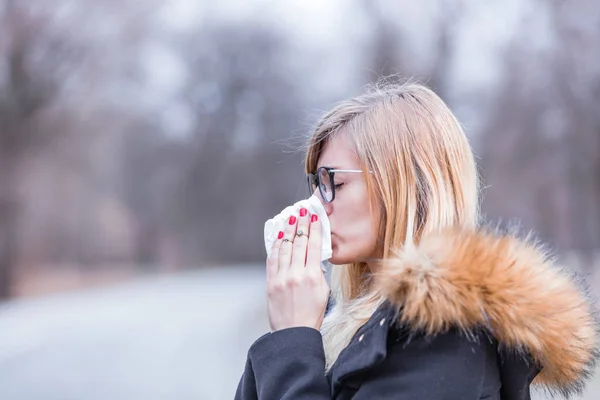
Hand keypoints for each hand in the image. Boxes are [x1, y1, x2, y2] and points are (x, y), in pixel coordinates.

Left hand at [266, 207, 329, 331]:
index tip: (314, 217)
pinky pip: (273, 259)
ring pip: (284, 248)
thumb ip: (318, 272)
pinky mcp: (270, 282)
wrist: (293, 333)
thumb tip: (313, 257)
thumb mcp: (323, 292)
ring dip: (287, 231)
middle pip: (299, 243)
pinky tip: (278, 237)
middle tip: (302, 211)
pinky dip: (276, 246)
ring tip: (290, 219)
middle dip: (301, 224)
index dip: (314, 229)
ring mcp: (281, 278)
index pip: (314, 246)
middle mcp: (296, 274)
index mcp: (313, 276)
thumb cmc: (311, 314)